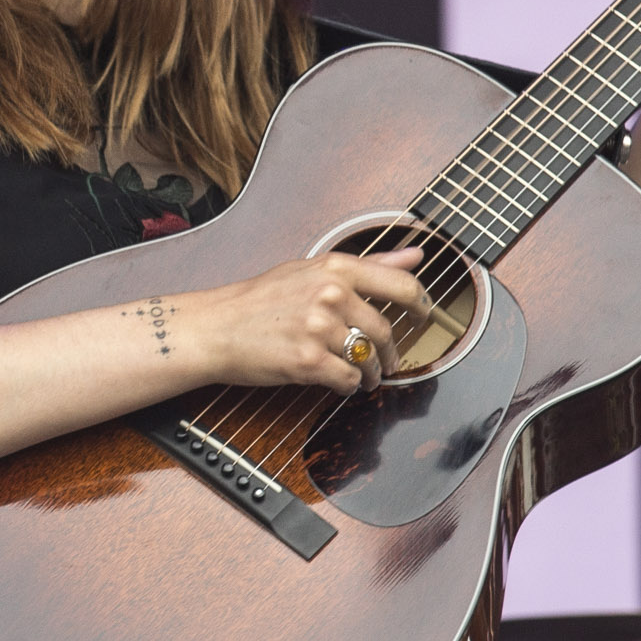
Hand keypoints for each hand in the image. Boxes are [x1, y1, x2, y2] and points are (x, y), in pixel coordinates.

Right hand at [176, 248, 434, 392]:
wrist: (215, 328)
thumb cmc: (259, 300)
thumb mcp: (312, 269)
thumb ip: (370, 264)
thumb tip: (416, 255)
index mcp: (335, 268)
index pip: (401, 286)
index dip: (422, 306)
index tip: (424, 317)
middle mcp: (330, 294)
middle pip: (386, 330)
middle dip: (392, 353)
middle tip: (388, 361)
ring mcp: (319, 328)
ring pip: (369, 358)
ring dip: (372, 373)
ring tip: (365, 376)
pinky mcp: (308, 361)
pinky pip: (349, 379)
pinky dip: (350, 385)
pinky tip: (339, 381)